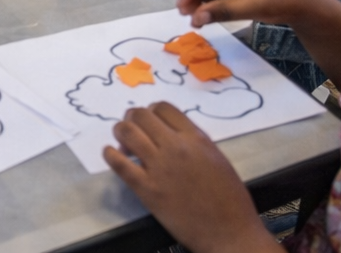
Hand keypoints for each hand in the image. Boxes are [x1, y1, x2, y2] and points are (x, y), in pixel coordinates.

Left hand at [103, 103, 275, 252]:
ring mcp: (160, 167)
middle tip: (132, 129)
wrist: (229, 233)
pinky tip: (112, 155)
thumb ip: (194, 142)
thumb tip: (170, 131)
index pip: (163, 107)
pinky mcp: (147, 189)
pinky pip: (119, 164)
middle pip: (141, 115)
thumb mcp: (217, 159)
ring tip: (123, 143)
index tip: (149, 121)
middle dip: (132, 118)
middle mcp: (176, 148)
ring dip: (120, 133)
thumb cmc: (230, 200)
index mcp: (196, 139)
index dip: (152, 111)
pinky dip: (110, 155)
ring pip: (127, 133)